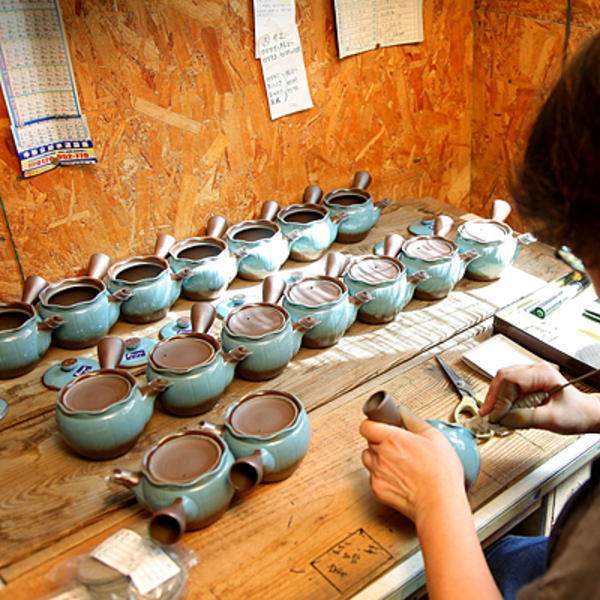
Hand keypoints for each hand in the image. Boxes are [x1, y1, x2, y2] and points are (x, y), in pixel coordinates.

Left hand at [359, 405, 464, 524]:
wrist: (439, 504)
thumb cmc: (440, 473)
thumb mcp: (434, 437)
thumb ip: (413, 420)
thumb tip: (402, 411)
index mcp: (392, 439)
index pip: (366, 426)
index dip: (373, 424)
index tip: (381, 425)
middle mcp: (380, 455)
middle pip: (369, 442)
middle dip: (380, 441)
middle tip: (397, 446)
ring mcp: (377, 473)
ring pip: (368, 459)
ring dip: (378, 458)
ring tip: (397, 462)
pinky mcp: (378, 490)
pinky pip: (373, 477)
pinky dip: (382, 476)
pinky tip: (399, 478)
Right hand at [479, 363, 599, 433]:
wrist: (585, 414)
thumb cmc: (577, 413)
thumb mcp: (552, 419)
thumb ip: (525, 418)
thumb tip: (502, 418)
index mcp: (542, 373)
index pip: (511, 381)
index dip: (500, 399)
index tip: (496, 416)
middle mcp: (534, 370)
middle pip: (503, 378)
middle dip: (493, 397)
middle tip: (487, 414)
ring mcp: (529, 375)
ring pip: (502, 382)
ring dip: (496, 398)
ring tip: (493, 413)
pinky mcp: (526, 383)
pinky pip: (507, 387)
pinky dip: (501, 399)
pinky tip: (501, 410)